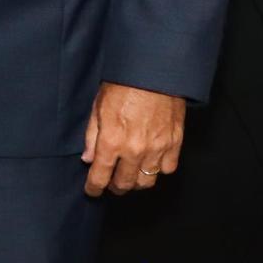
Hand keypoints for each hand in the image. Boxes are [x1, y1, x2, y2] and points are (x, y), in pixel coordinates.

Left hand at [82, 81, 185, 195]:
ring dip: (135, 181)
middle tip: (111, 182)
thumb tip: (88, 158)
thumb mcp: (98, 106)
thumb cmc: (123, 84)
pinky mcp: (174, 143)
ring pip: (146, 182)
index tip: (92, 190)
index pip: (100, 176)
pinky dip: (159, 170)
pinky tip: (151, 162)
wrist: (153, 71)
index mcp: (112, 141)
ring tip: (130, 174)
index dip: (94, 188)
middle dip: (114, 187)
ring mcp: (156, 149)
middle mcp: (134, 150)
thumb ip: (92, 135)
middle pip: (124, 184)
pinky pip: (167, 169)